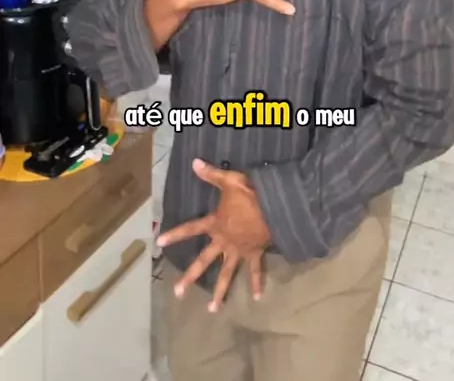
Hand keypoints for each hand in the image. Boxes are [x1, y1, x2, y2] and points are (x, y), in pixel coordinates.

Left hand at [157, 158, 270, 311]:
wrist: (276, 207)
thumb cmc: (251, 194)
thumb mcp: (230, 180)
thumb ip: (211, 174)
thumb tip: (194, 162)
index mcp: (215, 224)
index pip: (191, 229)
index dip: (175, 235)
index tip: (158, 242)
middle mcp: (224, 241)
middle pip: (204, 261)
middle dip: (190, 276)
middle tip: (177, 293)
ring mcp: (239, 250)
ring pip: (227, 274)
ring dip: (220, 292)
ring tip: (212, 309)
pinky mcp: (254, 254)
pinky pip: (255, 271)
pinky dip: (256, 283)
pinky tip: (256, 298)